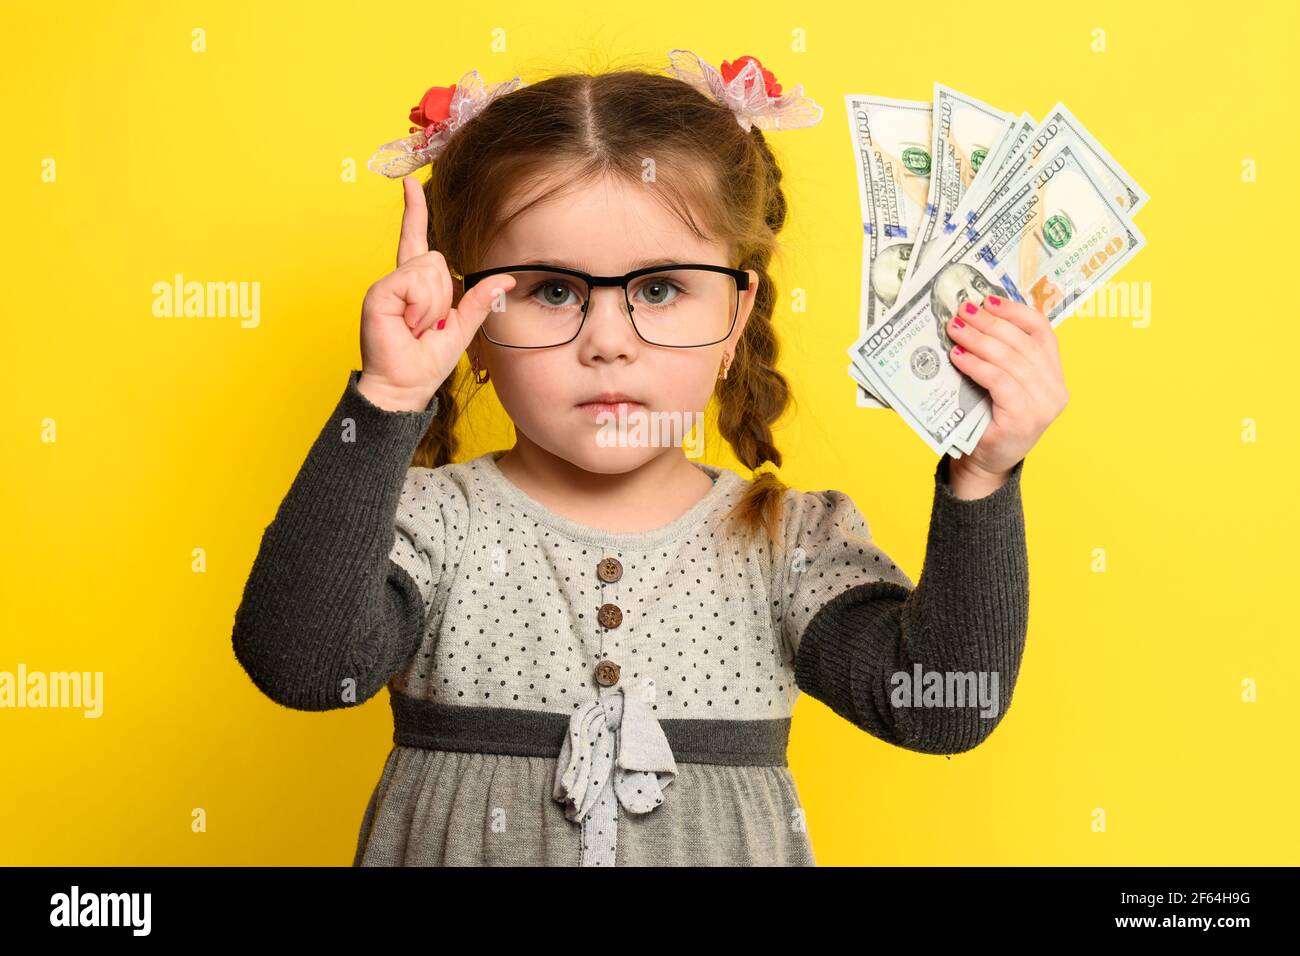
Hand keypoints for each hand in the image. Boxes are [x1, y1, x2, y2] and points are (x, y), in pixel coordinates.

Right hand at [357, 176, 515, 410]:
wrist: (404, 386)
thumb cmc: (426, 361)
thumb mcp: (462, 328)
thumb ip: (480, 301)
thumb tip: (506, 278)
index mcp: (415, 285)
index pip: (416, 239)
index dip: (416, 212)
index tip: (412, 185)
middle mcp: (398, 280)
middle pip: (435, 259)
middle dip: (442, 296)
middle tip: (426, 325)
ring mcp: (386, 285)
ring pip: (429, 270)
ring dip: (432, 305)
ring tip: (417, 327)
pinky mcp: (379, 293)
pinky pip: (415, 284)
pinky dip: (420, 308)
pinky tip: (408, 324)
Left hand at [945, 294, 1068, 484]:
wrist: (985, 462)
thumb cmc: (988, 418)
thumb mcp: (1001, 383)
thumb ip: (1001, 355)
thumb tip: (975, 313)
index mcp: (1054, 375)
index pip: (1042, 332)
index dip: (1015, 311)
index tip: (988, 299)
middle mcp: (1055, 389)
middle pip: (1022, 343)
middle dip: (990, 323)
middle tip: (962, 310)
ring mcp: (1043, 406)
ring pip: (1010, 360)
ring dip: (979, 340)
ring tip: (955, 328)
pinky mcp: (1023, 419)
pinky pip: (999, 382)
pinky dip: (977, 365)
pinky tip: (957, 356)